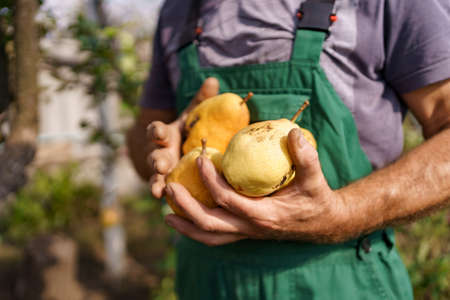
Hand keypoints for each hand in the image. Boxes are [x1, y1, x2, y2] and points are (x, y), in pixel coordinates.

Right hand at [147, 77, 219, 197]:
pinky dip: (166, 197)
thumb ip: (202, 100)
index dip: (156, 131)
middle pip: (154, 156)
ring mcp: (161, 172)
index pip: (156, 130)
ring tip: (157, 192)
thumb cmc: (190, 129)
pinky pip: (166, 192)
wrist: (182, 149)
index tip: (159, 132)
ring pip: (156, 177)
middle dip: (156, 160)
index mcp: (165, 134)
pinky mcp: (168, 185)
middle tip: (161, 165)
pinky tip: (169, 205)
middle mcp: (159, 153)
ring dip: (156, 183)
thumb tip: (213, 81)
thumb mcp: (195, 115)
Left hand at [164, 128, 352, 245]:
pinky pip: (216, 237)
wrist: (323, 223)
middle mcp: (250, 228)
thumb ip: (306, 157)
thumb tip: (292, 131)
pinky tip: (186, 219)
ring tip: (167, 212)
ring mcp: (246, 233)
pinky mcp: (245, 232)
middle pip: (209, 224)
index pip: (227, 199)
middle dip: (186, 206)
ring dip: (187, 226)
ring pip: (209, 236)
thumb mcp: (315, 178)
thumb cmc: (317, 199)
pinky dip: (198, 230)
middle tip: (168, 186)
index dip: (210, 180)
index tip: (200, 158)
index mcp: (263, 214)